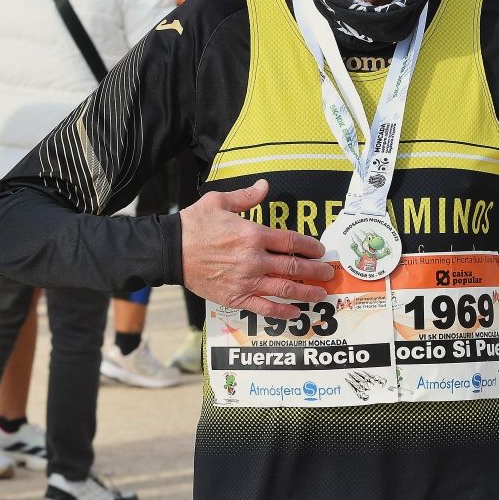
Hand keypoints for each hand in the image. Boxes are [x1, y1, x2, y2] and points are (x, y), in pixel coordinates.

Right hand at [180, 179, 333, 319]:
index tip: (319, 250)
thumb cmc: (194, 224)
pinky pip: (264, 308)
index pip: (291, 241)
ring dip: (306, 293)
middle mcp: (254, 260)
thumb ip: (246, 197)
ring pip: (285, 289)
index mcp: (253, 234)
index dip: (310, 246)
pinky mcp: (236, 298)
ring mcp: (246, 281)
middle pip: (294, 267)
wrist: (170, 251)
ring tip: (320, 294)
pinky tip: (295, 314)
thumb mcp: (219, 201)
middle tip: (328, 273)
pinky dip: (282, 312)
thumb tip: (264, 185)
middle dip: (315, 271)